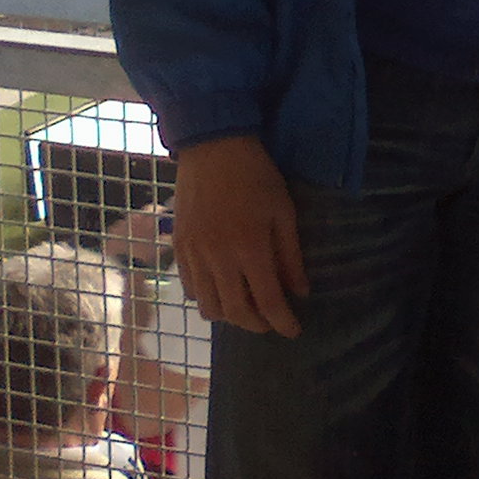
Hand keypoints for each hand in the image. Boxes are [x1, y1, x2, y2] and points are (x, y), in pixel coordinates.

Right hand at [172, 135, 307, 335]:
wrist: (212, 147)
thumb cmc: (256, 175)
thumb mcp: (283, 211)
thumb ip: (290, 255)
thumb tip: (299, 292)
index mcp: (250, 247)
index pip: (268, 301)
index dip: (283, 322)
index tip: (294, 331)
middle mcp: (218, 258)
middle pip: (236, 312)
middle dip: (257, 324)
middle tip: (271, 321)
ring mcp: (194, 255)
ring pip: (208, 307)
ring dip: (230, 315)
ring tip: (247, 307)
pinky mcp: (178, 248)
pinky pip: (190, 288)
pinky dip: (207, 298)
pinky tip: (222, 288)